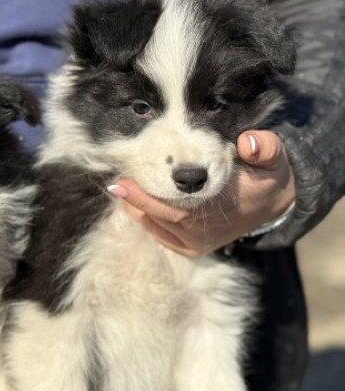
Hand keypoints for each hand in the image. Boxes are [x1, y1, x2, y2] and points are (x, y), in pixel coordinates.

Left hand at [108, 131, 295, 256]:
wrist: (273, 204)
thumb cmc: (265, 175)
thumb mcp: (273, 157)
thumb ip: (265, 147)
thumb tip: (249, 142)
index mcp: (220, 207)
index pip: (176, 205)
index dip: (146, 196)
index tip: (124, 183)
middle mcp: (206, 230)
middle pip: (160, 218)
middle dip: (135, 200)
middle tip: (116, 184)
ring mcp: (198, 243)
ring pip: (158, 228)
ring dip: (138, 210)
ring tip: (122, 191)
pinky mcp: (193, 249)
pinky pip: (163, 238)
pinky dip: (147, 224)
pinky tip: (134, 208)